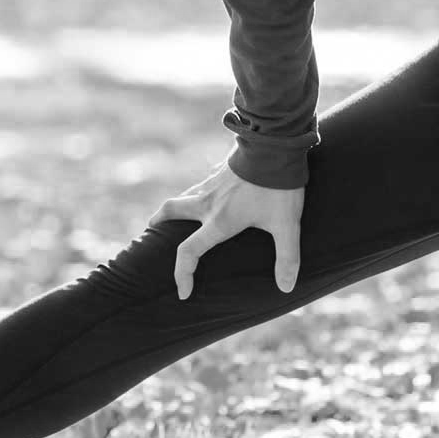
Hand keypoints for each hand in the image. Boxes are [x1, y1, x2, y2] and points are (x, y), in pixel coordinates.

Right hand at [152, 163, 304, 300]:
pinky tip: (207, 194)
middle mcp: (208, 203)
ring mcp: (212, 184)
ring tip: (175, 215)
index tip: (184, 292)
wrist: (275, 145)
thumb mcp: (287, 225)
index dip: (182, 274)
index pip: (189, 252)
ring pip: (183, 196)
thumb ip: (287, 257)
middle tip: (151, 231)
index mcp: (219, 221)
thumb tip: (286, 288)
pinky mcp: (220, 170)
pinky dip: (194, 193)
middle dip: (158, 223)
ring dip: (174, 207)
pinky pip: (199, 184)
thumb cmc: (279, 187)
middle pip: (170, 211)